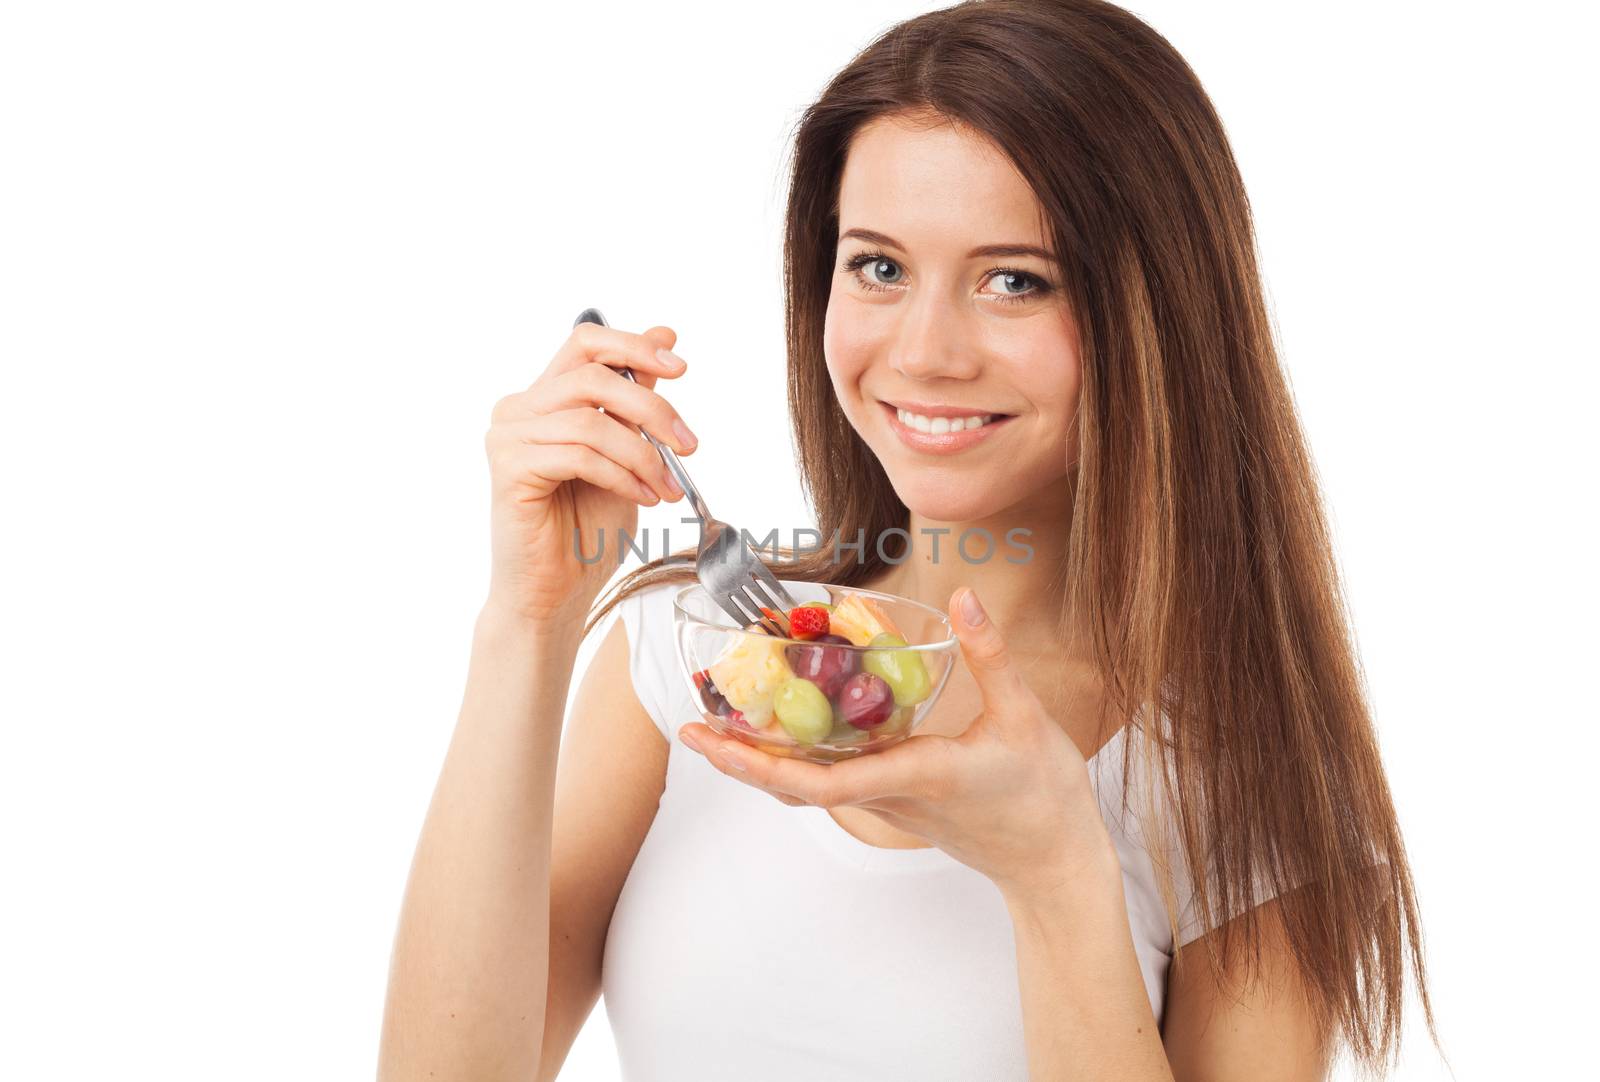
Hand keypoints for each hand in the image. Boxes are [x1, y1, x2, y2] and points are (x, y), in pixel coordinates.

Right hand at [482, 321, 696, 626]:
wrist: (557, 592)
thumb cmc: (586, 527)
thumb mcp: (627, 451)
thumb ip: (637, 398)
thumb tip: (665, 335)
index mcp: (544, 397)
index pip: (585, 342)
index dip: (634, 346)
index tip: (680, 367)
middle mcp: (518, 408)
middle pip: (593, 376)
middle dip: (653, 409)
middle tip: (688, 445)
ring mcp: (508, 437)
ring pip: (591, 421)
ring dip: (643, 455)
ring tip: (666, 488)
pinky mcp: (509, 468)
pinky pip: (579, 455)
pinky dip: (622, 475)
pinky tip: (641, 497)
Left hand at [678, 587, 1119, 901]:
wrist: (1053, 861)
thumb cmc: (1044, 794)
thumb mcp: (1027, 716)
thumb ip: (991, 653)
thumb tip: (965, 595)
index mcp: (915, 776)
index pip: (825, 781)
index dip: (764, 766)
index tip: (718, 744)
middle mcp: (889, 796)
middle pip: (795, 787)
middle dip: (739, 762)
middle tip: (688, 728)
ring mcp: (887, 804)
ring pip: (807, 787)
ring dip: (758, 761)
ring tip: (715, 725)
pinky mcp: (893, 800)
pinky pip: (829, 782)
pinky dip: (792, 759)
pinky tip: (779, 728)